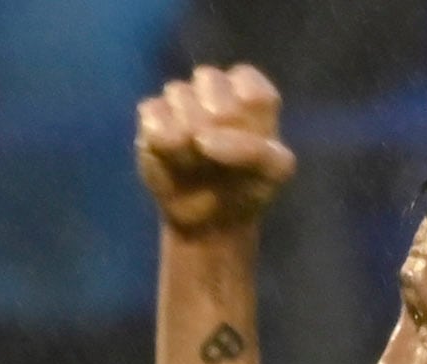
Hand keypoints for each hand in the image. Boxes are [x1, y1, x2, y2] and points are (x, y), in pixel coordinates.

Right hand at [137, 64, 295, 235]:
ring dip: (189, 137)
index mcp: (251, 93)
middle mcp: (215, 88)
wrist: (211, 222)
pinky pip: (153, 113)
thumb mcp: (273, 173)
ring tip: (197, 164)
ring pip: (179, 94)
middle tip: (220, 157)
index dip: (246, 116)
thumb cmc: (246, 189)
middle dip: (215, 123)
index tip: (251, 146)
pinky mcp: (153, 116)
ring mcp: (181, 100)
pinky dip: (165, 142)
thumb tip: (200, 138)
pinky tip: (174, 161)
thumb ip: (255, 149)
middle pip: (209, 79)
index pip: (246, 80)